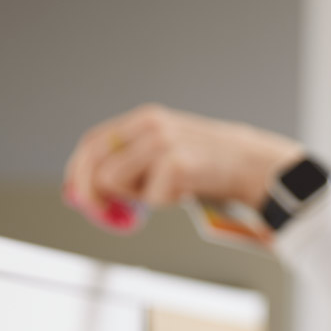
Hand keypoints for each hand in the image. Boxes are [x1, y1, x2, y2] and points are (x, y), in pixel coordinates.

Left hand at [61, 104, 301, 232]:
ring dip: (136, 196)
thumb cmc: (210, 167)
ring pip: (114, 181)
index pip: (93, 142)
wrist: (253, 166)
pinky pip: (148, 197)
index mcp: (145, 119)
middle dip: (90, 191)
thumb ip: (133, 165)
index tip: (77, 196)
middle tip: (102, 211)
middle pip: (94, 160)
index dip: (79, 170)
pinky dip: (164, 203)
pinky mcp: (175, 164)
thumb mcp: (168, 154)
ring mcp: (162, 142)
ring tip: (167, 192)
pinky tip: (185, 193)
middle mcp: (149, 125)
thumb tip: (93, 192)